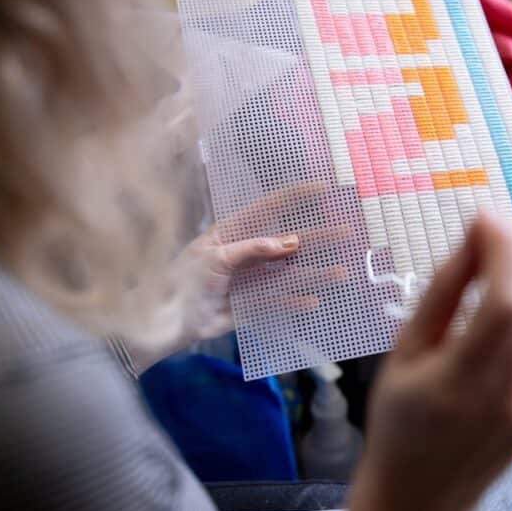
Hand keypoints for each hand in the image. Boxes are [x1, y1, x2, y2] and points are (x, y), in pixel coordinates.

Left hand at [126, 182, 348, 372]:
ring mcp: (250, 280)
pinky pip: (277, 303)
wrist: (164, 321)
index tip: (323, 189)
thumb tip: (290, 243)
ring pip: (288, 274)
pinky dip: (294, 303)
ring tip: (341, 272)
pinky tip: (313, 302)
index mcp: (233, 233)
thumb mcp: (215, 256)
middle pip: (288, 242)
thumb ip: (253, 248)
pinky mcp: (248, 306)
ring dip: (314, 273)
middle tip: (347, 232)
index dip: (296, 197)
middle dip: (318, 237)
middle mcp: (246, 254)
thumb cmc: (182, 280)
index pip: (269, 209)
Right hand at [344, 212, 511, 510]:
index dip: (504, 245)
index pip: (510, 298)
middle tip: (496, 224)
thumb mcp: (403, 353)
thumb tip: (477, 235)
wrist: (424, 499)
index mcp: (465, 385)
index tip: (481, 216)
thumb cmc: (399, 424)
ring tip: (511, 243)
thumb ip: (443, 291)